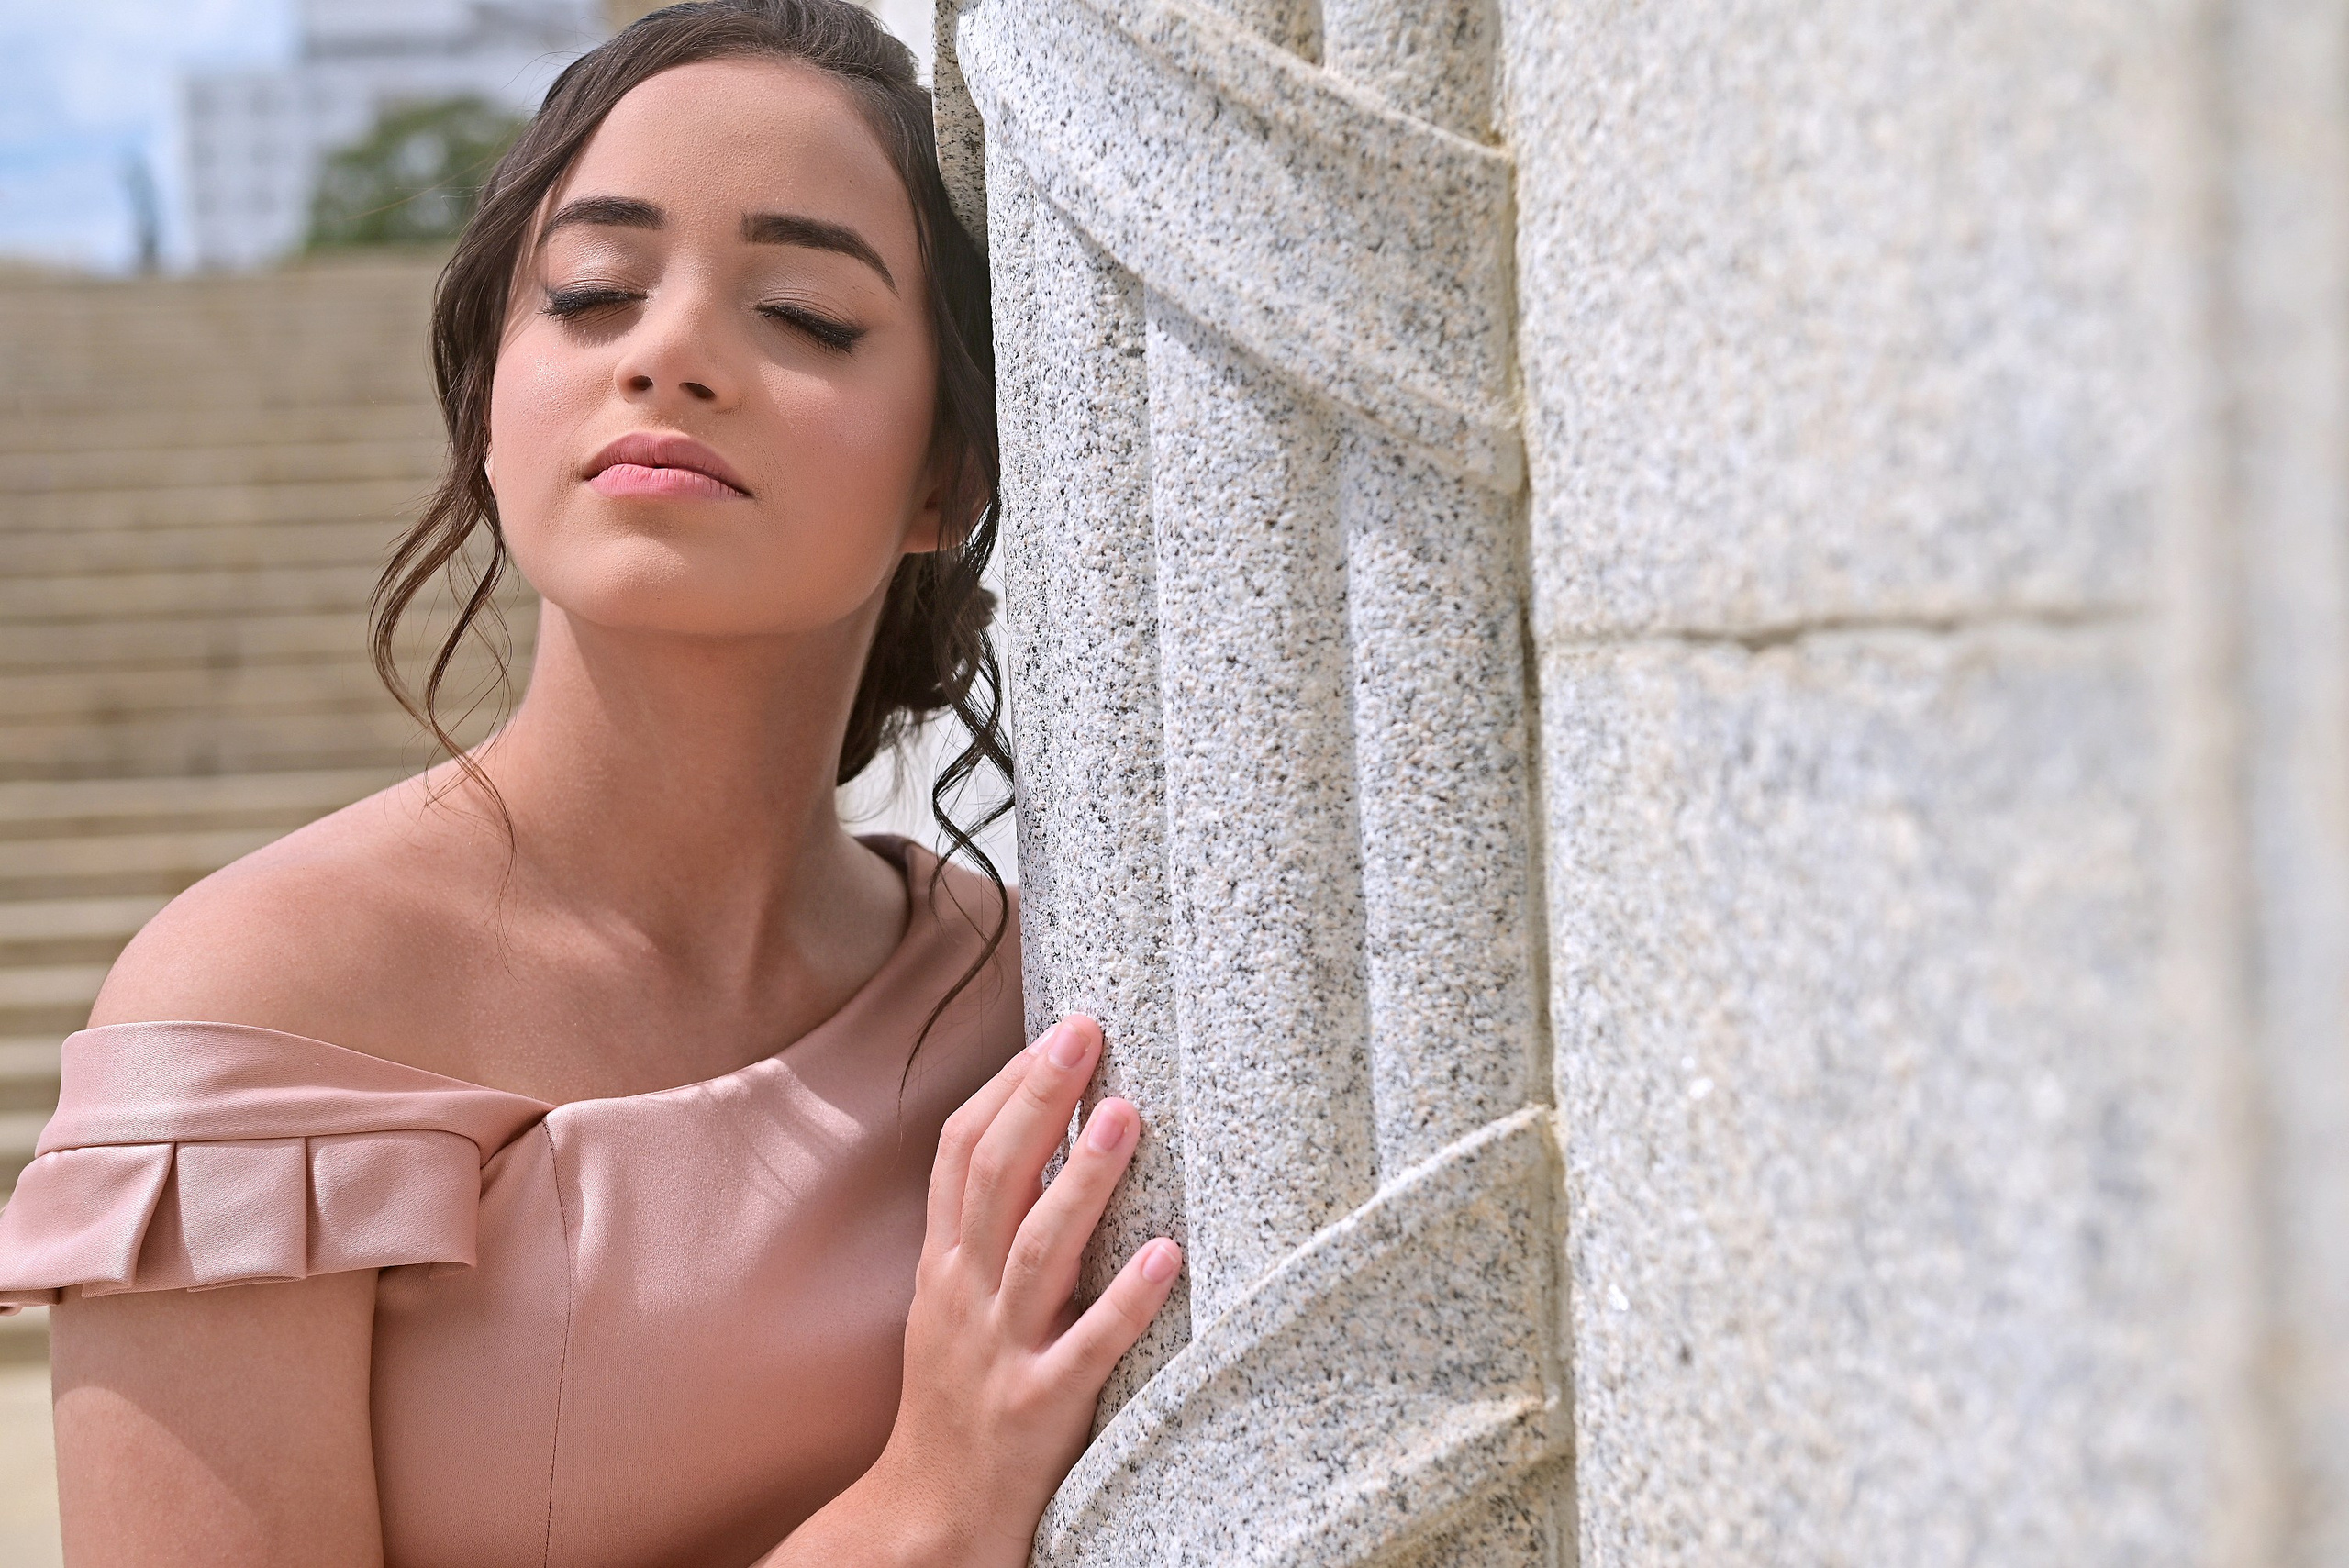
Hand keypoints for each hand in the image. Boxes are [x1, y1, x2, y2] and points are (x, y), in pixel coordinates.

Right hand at [874, 1014, 1181, 1565]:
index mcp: (944, 1265)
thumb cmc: (954, 1399)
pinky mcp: (1040, 1408)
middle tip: (1086, 1034)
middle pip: (995, 1179)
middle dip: (1039, 1101)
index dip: (1006, 1087)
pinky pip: (1089, 1347)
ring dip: (1084, 1180)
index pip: (960, 1153)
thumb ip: (984, 1230)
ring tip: (1127, 1114)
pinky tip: (1169, 1256)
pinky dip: (1128, 1299)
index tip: (1054, 1033)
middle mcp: (965, 1296)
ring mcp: (1000, 1351)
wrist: (925, 1517)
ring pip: (1038, 1251)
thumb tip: (1036, 1140)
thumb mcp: (949, 1304)